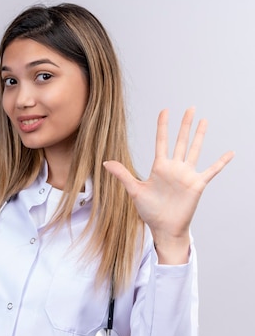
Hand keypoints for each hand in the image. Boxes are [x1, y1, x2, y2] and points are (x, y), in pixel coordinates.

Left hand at [103, 107, 233, 263]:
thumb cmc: (149, 211)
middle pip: (181, 141)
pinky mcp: (197, 185)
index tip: (165, 110)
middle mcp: (174, 168)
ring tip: (205, 120)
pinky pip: (212, 171)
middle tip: (191, 108)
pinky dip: (221, 162)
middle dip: (185, 125)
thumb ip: (123, 175)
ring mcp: (187, 175)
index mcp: (159, 167)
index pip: (161, 141)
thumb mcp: (134, 190)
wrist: (164, 227)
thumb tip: (105, 162)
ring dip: (200, 136)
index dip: (163, 126)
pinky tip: (230, 153)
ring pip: (195, 150)